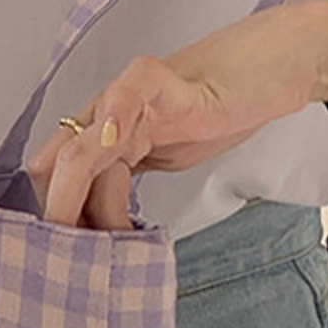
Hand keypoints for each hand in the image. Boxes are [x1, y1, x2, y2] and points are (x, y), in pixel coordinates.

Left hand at [24, 0, 327, 228]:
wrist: (271, 65)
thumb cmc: (219, 109)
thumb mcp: (163, 156)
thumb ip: (128, 181)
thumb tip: (101, 232)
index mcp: (105, 133)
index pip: (56, 175)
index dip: (58, 215)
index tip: (67, 258)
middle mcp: (109, 113)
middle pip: (60, 167)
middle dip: (62, 216)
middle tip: (72, 262)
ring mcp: (135, 98)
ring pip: (84, 143)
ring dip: (81, 194)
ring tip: (103, 235)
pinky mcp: (169, 81)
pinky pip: (132, 90)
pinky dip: (117, 114)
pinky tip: (116, 140)